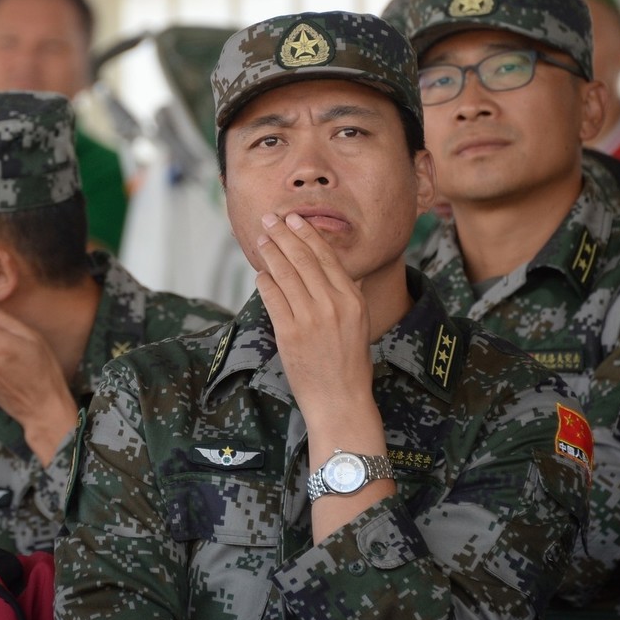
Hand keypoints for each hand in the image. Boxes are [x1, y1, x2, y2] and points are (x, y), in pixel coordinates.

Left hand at [254, 212, 372, 422]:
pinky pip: (273, 297)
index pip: (326, 256)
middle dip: (283, 235)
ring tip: (261, 240)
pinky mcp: (289, 333)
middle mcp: (333, 304)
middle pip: (303, 258)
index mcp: (352, 299)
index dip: (307, 234)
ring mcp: (310, 318)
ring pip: (285, 273)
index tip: (294, 219)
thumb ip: (347, 294)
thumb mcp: (359, 322)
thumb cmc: (349, 363)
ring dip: (270, 253)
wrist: (340, 400)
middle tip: (269, 220)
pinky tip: (260, 274)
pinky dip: (264, 281)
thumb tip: (334, 270)